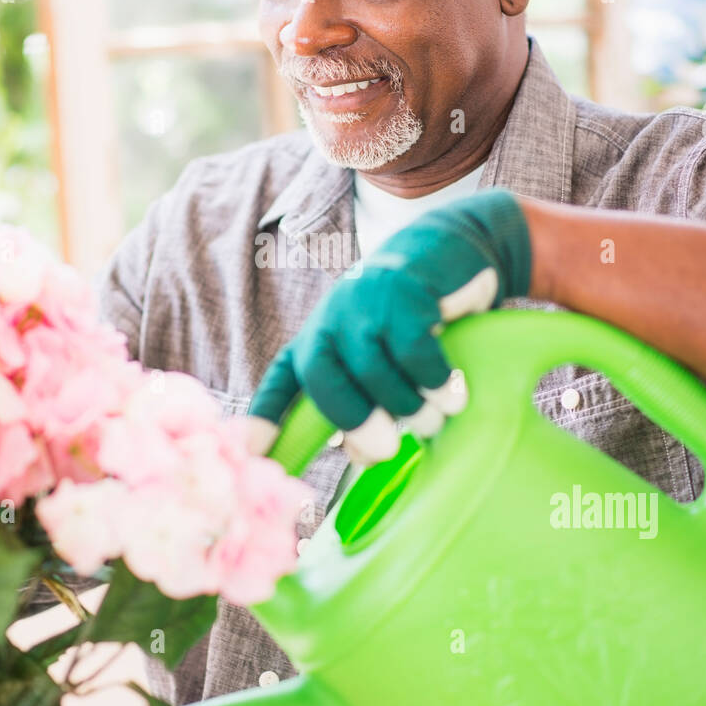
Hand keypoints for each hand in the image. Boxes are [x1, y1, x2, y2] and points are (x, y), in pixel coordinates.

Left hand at [247, 189, 530, 462]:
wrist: (450, 251)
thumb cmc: (413, 323)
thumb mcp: (384, 365)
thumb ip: (369, 408)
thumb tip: (360, 454)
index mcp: (318, 341)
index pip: (284, 381)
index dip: (264, 418)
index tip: (252, 452)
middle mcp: (331, 320)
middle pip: (322, 378)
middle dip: (353, 420)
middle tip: (385, 449)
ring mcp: (364, 303)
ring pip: (373, 371)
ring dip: (409, 406)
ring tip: (433, 419)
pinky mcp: (403, 294)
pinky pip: (415, 354)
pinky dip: (436, 382)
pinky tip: (453, 393)